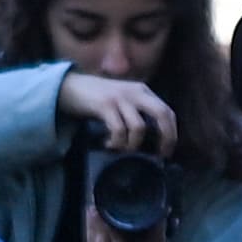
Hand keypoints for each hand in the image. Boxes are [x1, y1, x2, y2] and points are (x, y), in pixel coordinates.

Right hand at [57, 73, 176, 153]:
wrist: (70, 86)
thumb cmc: (98, 97)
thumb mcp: (123, 99)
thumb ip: (137, 111)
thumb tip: (153, 138)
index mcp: (142, 91)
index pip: (167, 110)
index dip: (172, 132)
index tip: (167, 150)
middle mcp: (135, 92)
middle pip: (162, 114)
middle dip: (166, 137)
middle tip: (160, 154)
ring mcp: (120, 98)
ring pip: (139, 127)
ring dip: (133, 144)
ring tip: (122, 148)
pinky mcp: (105, 105)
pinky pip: (119, 130)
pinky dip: (116, 142)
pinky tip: (108, 144)